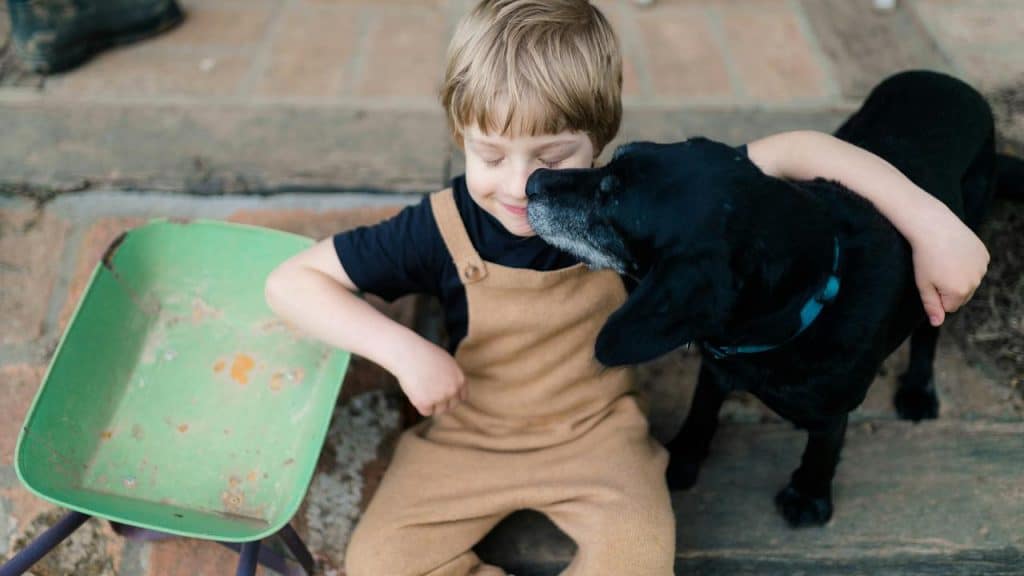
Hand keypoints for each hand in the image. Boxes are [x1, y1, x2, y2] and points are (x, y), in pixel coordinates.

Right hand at [392, 339, 466, 416]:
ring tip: (420, 388)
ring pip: (438, 410)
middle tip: (428, 392)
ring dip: (430, 404)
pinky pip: (426, 411)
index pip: (461, 397)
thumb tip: (452, 392)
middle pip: (450, 406)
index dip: (451, 397)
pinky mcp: (426, 402)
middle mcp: (453, 389)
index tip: (441, 393)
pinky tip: (415, 390)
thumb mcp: (445, 363)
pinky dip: (419, 404)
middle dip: (441, 402)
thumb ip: (451, 378)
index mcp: (460, 379)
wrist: (408, 354)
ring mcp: (440, 397)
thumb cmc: (424, 355)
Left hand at [909, 201, 988, 325]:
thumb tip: (937, 323)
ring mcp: (982, 268)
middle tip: (937, 269)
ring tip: (945, 260)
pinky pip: (976, 267)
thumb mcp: (923, 284)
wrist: (933, 226)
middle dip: (950, 288)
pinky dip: (967, 263)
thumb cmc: (924, 257)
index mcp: (959, 292)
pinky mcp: (985, 255)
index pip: (950, 307)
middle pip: (962, 296)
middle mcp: (975, 282)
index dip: (937, 296)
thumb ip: (931, 306)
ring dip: (959, 276)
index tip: (930, 280)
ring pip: (970, 281)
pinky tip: (955, 252)